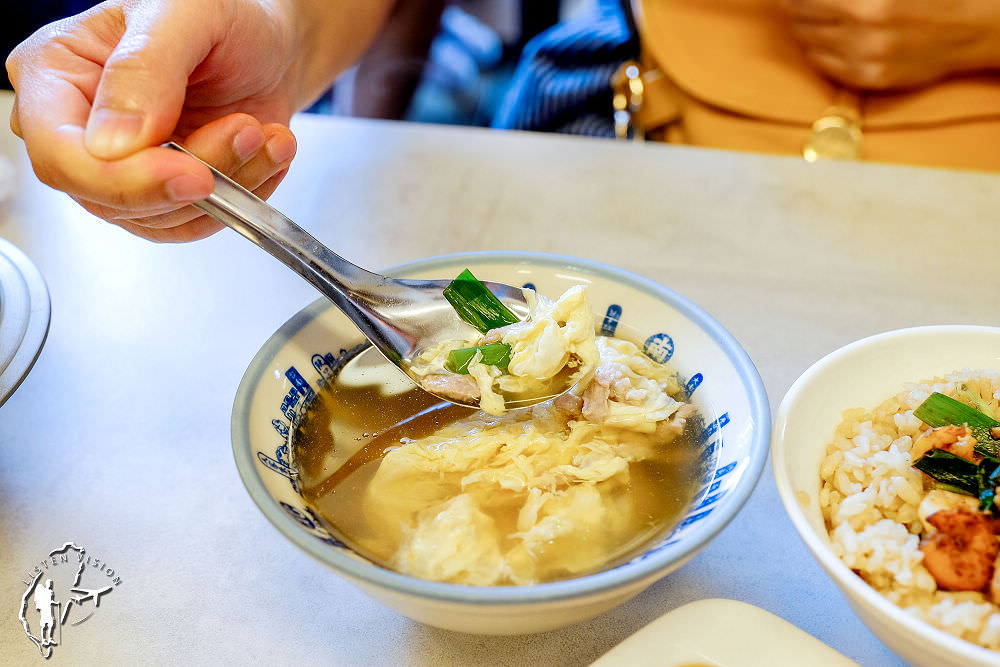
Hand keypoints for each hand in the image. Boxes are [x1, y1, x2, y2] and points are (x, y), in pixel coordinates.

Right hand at [6, 0, 300, 241]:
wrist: (267, 41)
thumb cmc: (220, 10)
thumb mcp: (185, 13)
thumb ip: (145, 68)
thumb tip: (112, 142)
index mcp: (55, 73)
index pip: (60, 155)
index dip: (125, 179)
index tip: (194, 173)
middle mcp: (78, 128)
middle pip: (111, 199)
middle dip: (195, 176)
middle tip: (247, 132)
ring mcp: (122, 168)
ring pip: (164, 216)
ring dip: (231, 182)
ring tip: (263, 130)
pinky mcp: (165, 192)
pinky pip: (198, 220)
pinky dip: (245, 193)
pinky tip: (267, 151)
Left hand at [781, 0, 999, 89]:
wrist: (973, 27)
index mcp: (869, 0)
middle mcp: (865, 30)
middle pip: (799, 15)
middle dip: (793, 3)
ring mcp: (865, 59)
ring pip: (805, 40)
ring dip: (802, 24)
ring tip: (811, 12)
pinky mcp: (868, 80)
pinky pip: (820, 63)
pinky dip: (815, 47)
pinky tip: (824, 34)